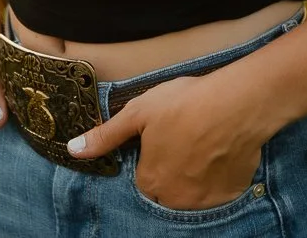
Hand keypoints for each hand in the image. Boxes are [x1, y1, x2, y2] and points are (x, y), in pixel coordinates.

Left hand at [66, 74, 264, 210]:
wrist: (234, 104)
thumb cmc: (184, 104)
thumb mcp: (138, 112)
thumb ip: (106, 135)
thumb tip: (72, 149)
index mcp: (149, 181)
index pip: (144, 175)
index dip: (154, 152)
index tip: (166, 133)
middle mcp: (174, 199)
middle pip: (168, 186)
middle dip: (174, 165)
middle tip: (187, 134)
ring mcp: (204, 201)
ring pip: (194, 189)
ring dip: (197, 172)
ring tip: (206, 139)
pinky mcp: (230, 194)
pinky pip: (220, 188)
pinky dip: (221, 173)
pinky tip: (223, 148)